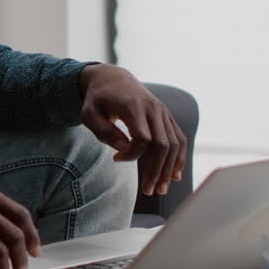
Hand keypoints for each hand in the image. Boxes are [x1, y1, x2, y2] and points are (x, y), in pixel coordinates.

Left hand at [78, 63, 186, 196]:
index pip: (143, 138)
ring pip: (175, 144)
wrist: (113, 78)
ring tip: (161, 189)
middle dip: (157, 170)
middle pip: (163, 144)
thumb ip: (103, 131)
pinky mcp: (167, 116)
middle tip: (149, 191)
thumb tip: (124, 150)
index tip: (116, 159)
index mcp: (133, 106)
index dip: (132, 154)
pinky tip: (174, 175)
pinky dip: (179, 158)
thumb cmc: (98, 98)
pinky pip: (179, 139)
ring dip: (170, 169)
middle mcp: (153, 108)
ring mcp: (163, 112)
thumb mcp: (89, 113)